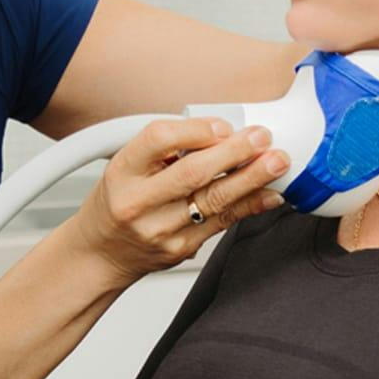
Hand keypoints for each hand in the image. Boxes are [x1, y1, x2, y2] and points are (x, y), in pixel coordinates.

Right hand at [73, 116, 289, 281]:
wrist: (103, 252)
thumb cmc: (120, 200)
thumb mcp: (128, 165)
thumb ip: (168, 149)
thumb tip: (223, 133)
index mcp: (123, 171)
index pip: (158, 139)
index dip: (196, 130)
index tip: (224, 126)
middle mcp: (138, 202)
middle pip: (192, 172)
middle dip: (234, 152)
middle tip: (262, 138)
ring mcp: (160, 229)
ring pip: (213, 200)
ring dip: (251, 178)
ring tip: (276, 162)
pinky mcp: (180, 248)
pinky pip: (222, 223)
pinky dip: (250, 205)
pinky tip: (269, 194)